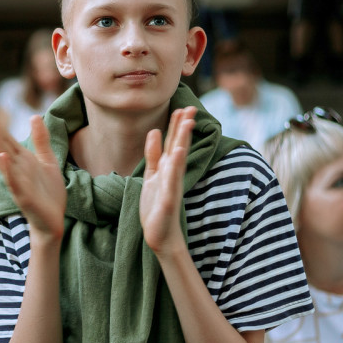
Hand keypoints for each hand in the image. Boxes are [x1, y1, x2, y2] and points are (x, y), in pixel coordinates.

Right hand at [0, 114, 64, 241]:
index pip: (8, 141)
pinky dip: (7, 170)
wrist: (54, 220)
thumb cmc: (49, 192)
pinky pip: (13, 181)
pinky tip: (2, 158)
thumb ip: (41, 140)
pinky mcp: (23, 196)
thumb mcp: (47, 161)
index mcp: (23, 160)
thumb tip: (34, 116)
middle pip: (3, 148)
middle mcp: (18, 170)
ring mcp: (18, 183)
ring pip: (4, 163)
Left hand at [140, 106, 194, 253]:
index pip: (173, 143)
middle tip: (190, 108)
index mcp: (167, 169)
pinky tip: (176, 153)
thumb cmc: (156, 206)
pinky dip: (174, 167)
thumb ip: (153, 155)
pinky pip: (171, 180)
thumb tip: (154, 131)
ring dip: (182, 141)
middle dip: (183, 128)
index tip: (182, 107)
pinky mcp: (168, 200)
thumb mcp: (152, 175)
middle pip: (178, 147)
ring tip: (186, 124)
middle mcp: (172, 175)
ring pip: (177, 160)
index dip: (177, 126)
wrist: (161, 235)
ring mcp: (171, 187)